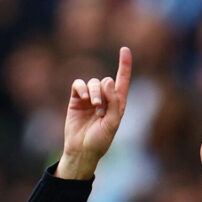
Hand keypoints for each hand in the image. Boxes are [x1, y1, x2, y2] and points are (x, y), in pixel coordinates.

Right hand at [55, 46, 131, 179]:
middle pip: (105, 81)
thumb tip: (107, 80)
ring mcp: (89, 99)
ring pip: (93, 82)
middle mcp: (104, 99)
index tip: (124, 49)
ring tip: (92, 106)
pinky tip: (82, 97)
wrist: (81, 151)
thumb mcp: (112, 123)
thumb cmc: (99, 141)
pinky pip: (78, 85)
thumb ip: (114, 101)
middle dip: (103, 91)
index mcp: (117, 104)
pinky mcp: (76, 100)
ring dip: (93, 91)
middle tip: (99, 107)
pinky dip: (81, 87)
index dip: (124, 65)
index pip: (122, 81)